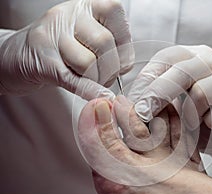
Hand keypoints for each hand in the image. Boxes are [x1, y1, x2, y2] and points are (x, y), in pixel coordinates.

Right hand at [0, 0, 133, 99]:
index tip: (119, 60)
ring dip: (95, 80)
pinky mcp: (42, 61)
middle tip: (103, 78)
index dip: (124, 44)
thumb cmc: (59, 48)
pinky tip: (97, 96)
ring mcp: (52, 36)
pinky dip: (89, 90)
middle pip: (104, 43)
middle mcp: (68, 14)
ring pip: (89, 62)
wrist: (15, 55)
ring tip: (87, 81)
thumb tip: (126, 67)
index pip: (115, 14)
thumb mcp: (86, 37)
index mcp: (84, 5)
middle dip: (110, 69)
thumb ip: (110, 46)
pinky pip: (73, 79)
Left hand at [128, 45, 211, 170]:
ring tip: (191, 125)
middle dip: (159, 95)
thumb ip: (160, 102)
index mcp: (192, 58)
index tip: (136, 102)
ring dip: (190, 115)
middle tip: (145, 114)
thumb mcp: (176, 108)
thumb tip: (130, 105)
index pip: (166, 58)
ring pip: (202, 92)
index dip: (148, 79)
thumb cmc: (200, 120)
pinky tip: (211, 125)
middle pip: (182, 72)